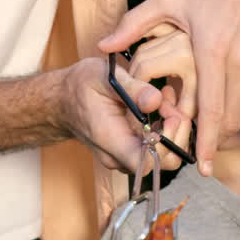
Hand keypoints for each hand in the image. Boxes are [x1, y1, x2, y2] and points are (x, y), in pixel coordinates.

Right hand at [59, 57, 185, 173]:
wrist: (63, 100)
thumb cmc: (80, 86)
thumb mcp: (102, 76)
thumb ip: (131, 87)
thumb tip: (155, 100)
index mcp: (111, 141)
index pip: (148, 164)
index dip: (166, 145)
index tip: (167, 117)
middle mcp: (119, 157)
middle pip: (163, 163)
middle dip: (176, 134)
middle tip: (169, 105)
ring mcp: (125, 157)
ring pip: (164, 157)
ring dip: (172, 130)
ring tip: (164, 101)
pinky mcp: (131, 150)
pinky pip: (157, 149)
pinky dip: (165, 129)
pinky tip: (159, 106)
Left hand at [99, 0, 239, 175]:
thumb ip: (133, 26)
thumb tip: (102, 47)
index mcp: (212, 52)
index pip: (211, 111)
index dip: (208, 144)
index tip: (203, 167)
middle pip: (231, 121)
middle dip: (217, 140)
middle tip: (203, 150)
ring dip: (232, 124)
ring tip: (216, 120)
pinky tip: (235, 98)